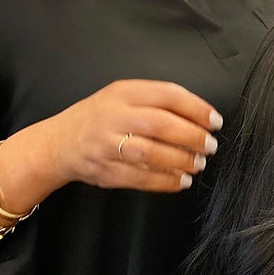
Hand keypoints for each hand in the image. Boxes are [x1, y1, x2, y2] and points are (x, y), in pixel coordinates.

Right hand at [54, 80, 221, 192]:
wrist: (59, 143)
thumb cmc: (99, 118)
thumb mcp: (122, 96)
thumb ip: (156, 101)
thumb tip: (199, 117)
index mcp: (124, 92)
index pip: (168, 95)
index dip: (196, 109)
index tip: (215, 121)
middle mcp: (115, 116)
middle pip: (162, 125)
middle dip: (192, 137)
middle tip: (210, 146)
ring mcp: (107, 145)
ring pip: (152, 154)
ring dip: (182, 161)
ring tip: (197, 164)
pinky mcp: (106, 171)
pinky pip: (141, 178)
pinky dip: (166, 181)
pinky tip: (181, 180)